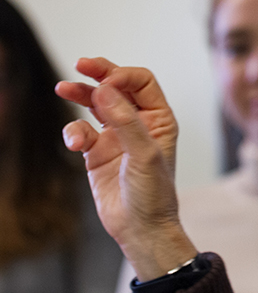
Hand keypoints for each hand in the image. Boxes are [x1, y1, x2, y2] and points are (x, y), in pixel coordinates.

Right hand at [56, 57, 196, 280]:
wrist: (140, 228)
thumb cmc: (153, 193)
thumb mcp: (145, 154)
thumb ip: (126, 121)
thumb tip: (106, 88)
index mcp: (159, 118)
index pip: (142, 82)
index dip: (124, 76)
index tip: (107, 82)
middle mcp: (139, 123)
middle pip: (118, 86)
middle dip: (101, 73)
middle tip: (81, 64)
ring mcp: (117, 136)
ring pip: (97, 104)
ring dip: (82, 94)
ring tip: (63, 88)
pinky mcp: (97, 151)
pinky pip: (81, 130)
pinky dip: (74, 131)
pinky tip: (75, 143)